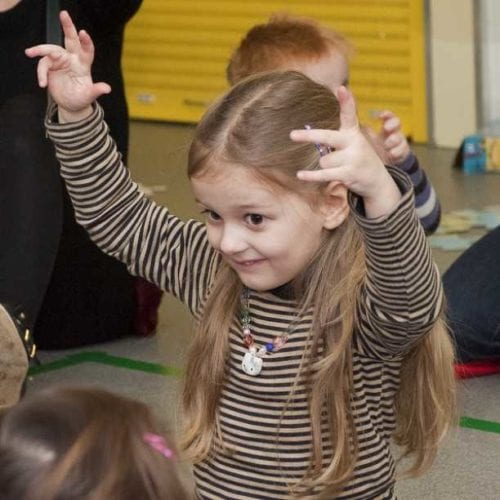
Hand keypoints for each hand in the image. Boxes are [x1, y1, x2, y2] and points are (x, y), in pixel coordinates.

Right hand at [25, 10, 110, 121]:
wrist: (69, 105)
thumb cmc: (81, 98)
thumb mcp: (88, 96)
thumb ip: (96, 90)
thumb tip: (107, 89)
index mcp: (84, 64)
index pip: (87, 50)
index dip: (86, 42)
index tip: (83, 33)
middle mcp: (72, 59)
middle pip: (70, 39)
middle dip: (68, 26)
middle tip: (64, 13)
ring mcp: (60, 61)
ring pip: (50, 49)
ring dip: (40, 49)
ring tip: (30, 52)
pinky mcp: (50, 66)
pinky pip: (43, 64)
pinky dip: (41, 73)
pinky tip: (42, 84)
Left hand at [290, 87, 400, 217]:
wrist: (377, 180)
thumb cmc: (358, 158)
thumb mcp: (353, 142)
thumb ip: (337, 134)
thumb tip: (315, 131)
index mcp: (353, 132)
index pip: (349, 114)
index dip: (346, 101)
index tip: (342, 88)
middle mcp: (355, 142)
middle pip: (327, 137)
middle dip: (309, 136)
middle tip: (291, 135)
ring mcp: (353, 158)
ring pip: (324, 161)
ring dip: (326, 166)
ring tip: (340, 167)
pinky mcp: (349, 173)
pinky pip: (324, 174)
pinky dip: (312, 176)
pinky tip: (300, 175)